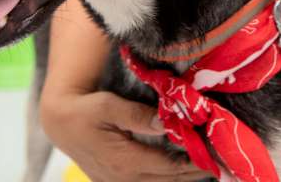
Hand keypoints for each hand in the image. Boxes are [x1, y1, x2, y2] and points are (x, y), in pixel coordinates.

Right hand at [40, 90, 208, 181]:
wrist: (60, 123)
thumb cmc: (85, 110)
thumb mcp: (108, 106)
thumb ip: (137, 115)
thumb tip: (165, 122)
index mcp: (124, 161)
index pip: (169, 167)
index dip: (194, 164)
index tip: (215, 158)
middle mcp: (123, 178)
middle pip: (168, 181)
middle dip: (195, 174)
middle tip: (220, 166)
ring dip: (182, 179)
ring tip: (206, 169)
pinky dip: (166, 180)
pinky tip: (181, 173)